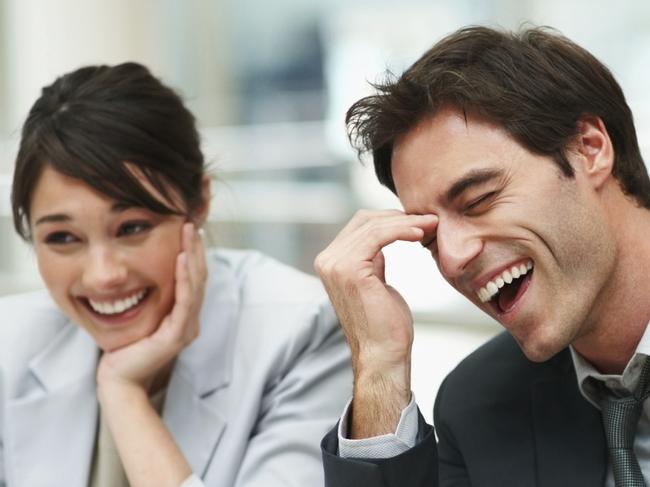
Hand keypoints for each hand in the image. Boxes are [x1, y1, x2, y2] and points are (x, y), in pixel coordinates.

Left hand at [96, 222, 206, 393]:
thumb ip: (150, 300)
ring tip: (189, 233)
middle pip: (199, 277)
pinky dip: (184, 277)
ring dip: (193, 256)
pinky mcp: (178, 335)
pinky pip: (184, 301)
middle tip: (190, 222)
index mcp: (184, 316)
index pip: (193, 279)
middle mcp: (191, 320)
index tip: (186, 230)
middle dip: (195, 248)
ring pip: (196, 285)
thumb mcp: (141, 317)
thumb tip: (142, 274)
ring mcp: (187, 328)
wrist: (119, 380)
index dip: (193, 254)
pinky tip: (181, 258)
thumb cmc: (126, 349)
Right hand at [314, 209, 436, 436]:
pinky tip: (418, 233)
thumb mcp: (375, 281)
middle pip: (364, 220)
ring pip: (373, 226)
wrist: (383, 354)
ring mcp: (335, 264)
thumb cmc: (384, 324)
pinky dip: (400, 230)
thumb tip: (382, 238)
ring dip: (406, 222)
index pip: (359, 226)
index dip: (390, 219)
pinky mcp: (350, 269)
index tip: (419, 221)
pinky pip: (377, 236)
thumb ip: (372, 258)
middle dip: (400, 216)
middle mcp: (327, 261)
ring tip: (430, 225)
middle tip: (428, 219)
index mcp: (330, 262)